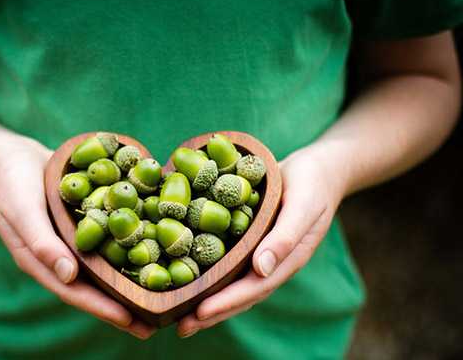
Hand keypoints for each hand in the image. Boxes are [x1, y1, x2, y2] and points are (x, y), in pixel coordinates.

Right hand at [0, 134, 155, 338]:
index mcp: (42, 262)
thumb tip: (68, 277)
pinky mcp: (86, 223)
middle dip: (123, 306)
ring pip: (104, 268)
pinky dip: (129, 249)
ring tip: (159, 298)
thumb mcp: (21, 209)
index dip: (101, 307)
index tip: (129, 320)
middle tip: (155, 323)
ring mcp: (74, 242)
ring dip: (130, 283)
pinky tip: (154, 253)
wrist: (12, 155)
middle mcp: (61, 257)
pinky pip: (109, 241)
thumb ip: (41, 242)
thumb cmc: (11, 182)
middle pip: (94, 287)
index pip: (74, 292)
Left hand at [177, 145, 344, 337]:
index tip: (200, 313)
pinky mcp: (248, 240)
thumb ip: (285, 237)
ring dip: (207, 299)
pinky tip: (188, 277)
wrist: (318, 169)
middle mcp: (270, 263)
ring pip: (231, 283)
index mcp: (286, 261)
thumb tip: (261, 270)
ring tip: (179, 314)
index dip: (226, 302)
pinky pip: (228, 262)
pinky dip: (210, 273)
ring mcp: (259, 254)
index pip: (253, 289)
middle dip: (211, 312)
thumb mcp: (303, 206)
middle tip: (180, 327)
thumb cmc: (313, 185)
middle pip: (239, 295)